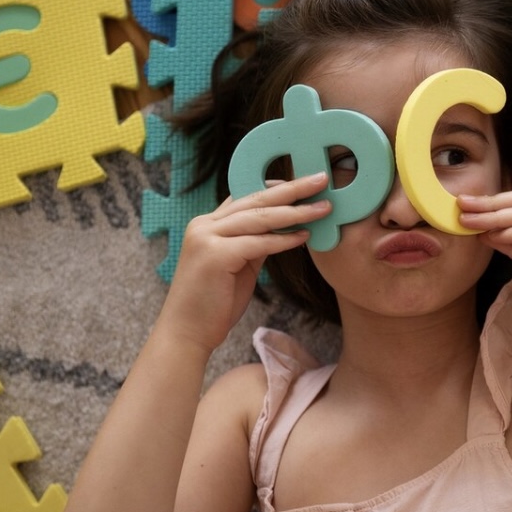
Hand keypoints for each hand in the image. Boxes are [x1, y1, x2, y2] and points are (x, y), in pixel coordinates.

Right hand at [160, 172, 329, 352]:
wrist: (187, 333)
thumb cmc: (215, 303)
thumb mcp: (240, 265)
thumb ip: (256, 243)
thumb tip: (286, 228)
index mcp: (207, 224)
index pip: (246, 197)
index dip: (277, 188)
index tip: (305, 182)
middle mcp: (204, 225)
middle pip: (256, 200)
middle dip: (292, 189)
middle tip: (321, 178)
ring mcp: (206, 238)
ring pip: (259, 218)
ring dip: (295, 212)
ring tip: (324, 207)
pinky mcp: (215, 255)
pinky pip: (257, 243)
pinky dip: (283, 239)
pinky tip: (305, 236)